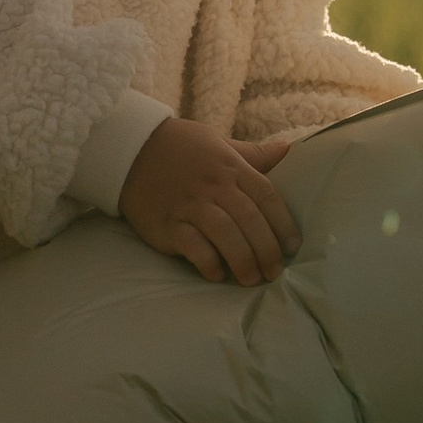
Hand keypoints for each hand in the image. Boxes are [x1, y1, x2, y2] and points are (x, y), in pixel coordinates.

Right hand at [119, 117, 300, 287]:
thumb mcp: (218, 143)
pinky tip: (217, 274)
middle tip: (275, 272)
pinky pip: (193, 247)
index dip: (283, 223)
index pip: (266, 196)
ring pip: (226, 235)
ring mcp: (190, 205)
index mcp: (231, 167)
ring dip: (243, 261)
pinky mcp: (167, 224)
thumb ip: (253, 154)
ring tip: (252, 280)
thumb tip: (287, 149)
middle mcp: (214, 186)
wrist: (130, 148)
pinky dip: (209, 262)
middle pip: (250, 221)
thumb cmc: (181, 147)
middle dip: (267, 250)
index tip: (293, 246)